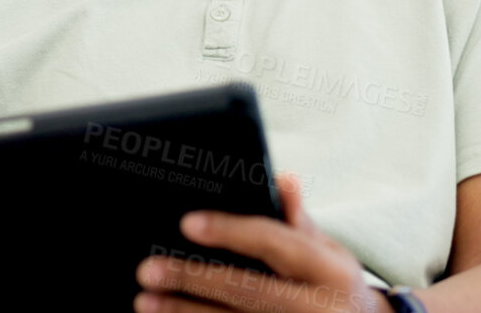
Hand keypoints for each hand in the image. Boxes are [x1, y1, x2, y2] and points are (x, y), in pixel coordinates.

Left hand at [134, 174, 387, 312]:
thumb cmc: (335, 287)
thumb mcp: (329, 252)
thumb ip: (296, 221)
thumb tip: (283, 179)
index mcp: (329, 271)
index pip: (274, 242)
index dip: (230, 230)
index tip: (187, 222)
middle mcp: (318, 309)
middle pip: (247, 290)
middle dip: (193, 280)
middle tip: (148, 270)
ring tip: (145, 302)